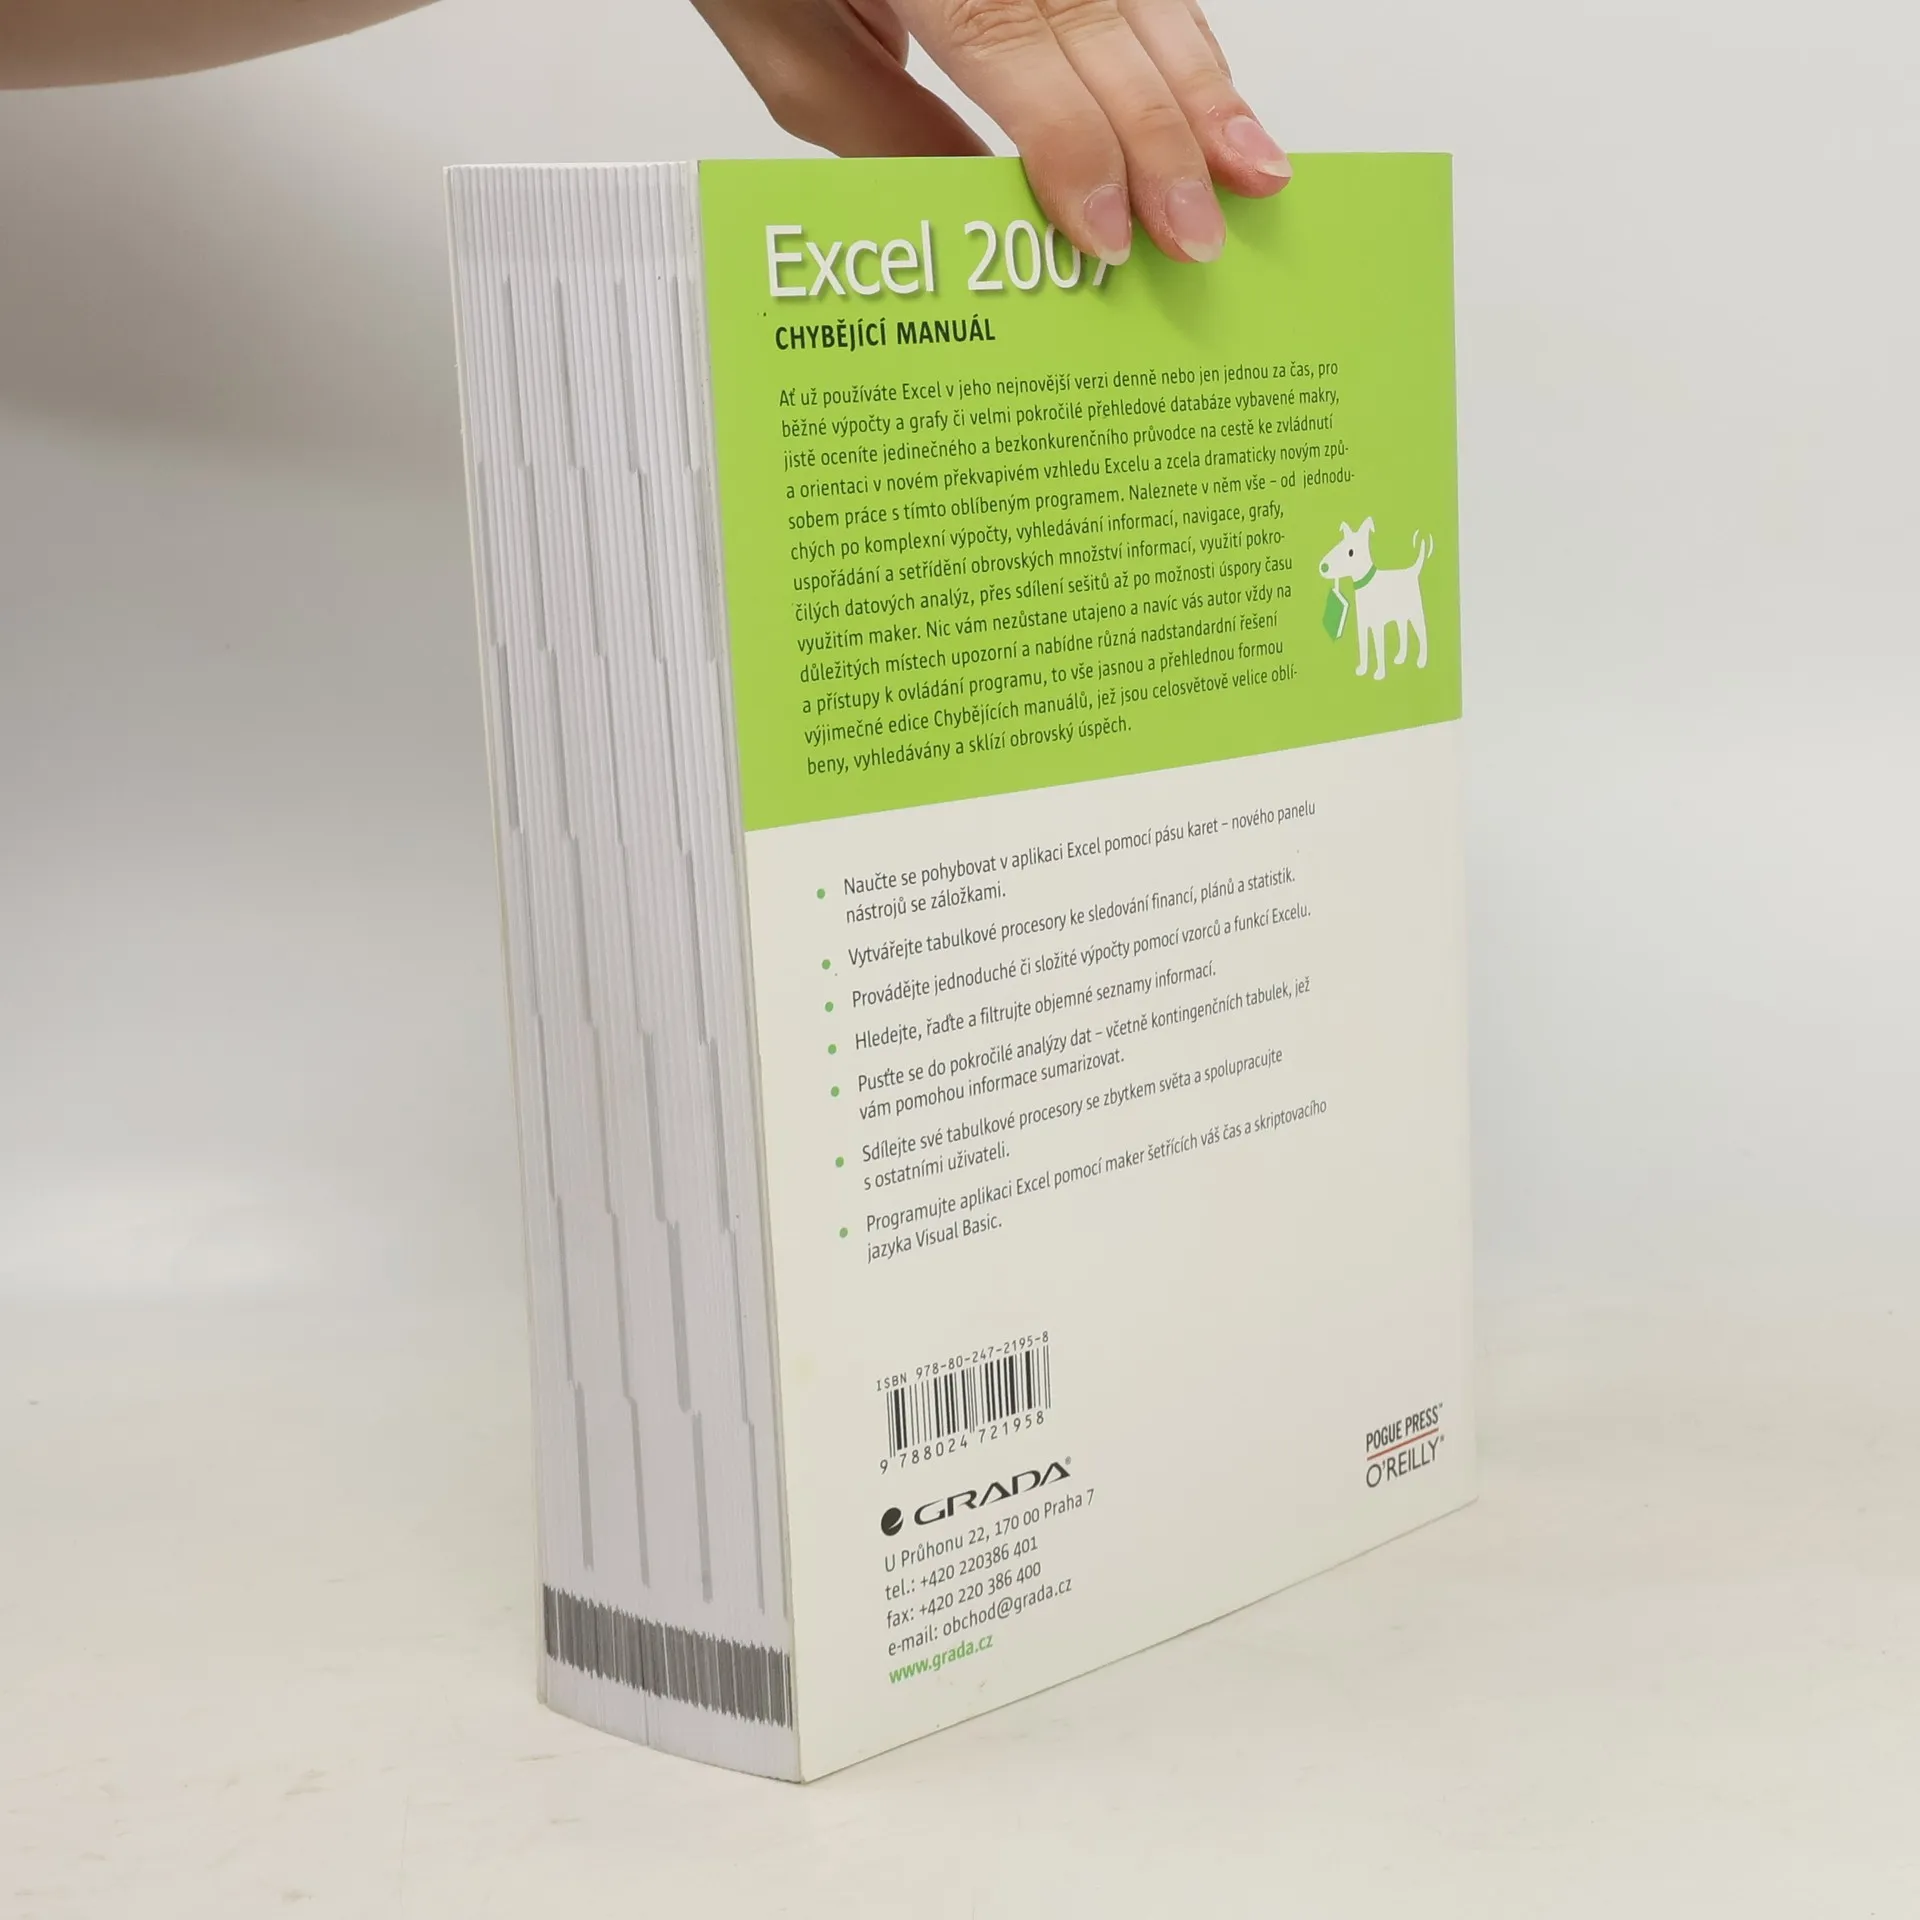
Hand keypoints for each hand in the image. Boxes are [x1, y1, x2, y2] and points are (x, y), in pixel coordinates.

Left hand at [690, 0, 1288, 265]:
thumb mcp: (787, 42)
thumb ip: (880, 128)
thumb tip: (982, 218)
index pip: (1010, 37)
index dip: (1073, 143)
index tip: (1110, 233)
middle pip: (1097, 14)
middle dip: (1161, 133)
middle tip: (1198, 235)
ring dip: (1202, 85)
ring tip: (1251, 171)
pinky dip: (1184, 43)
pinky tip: (1215, 103)